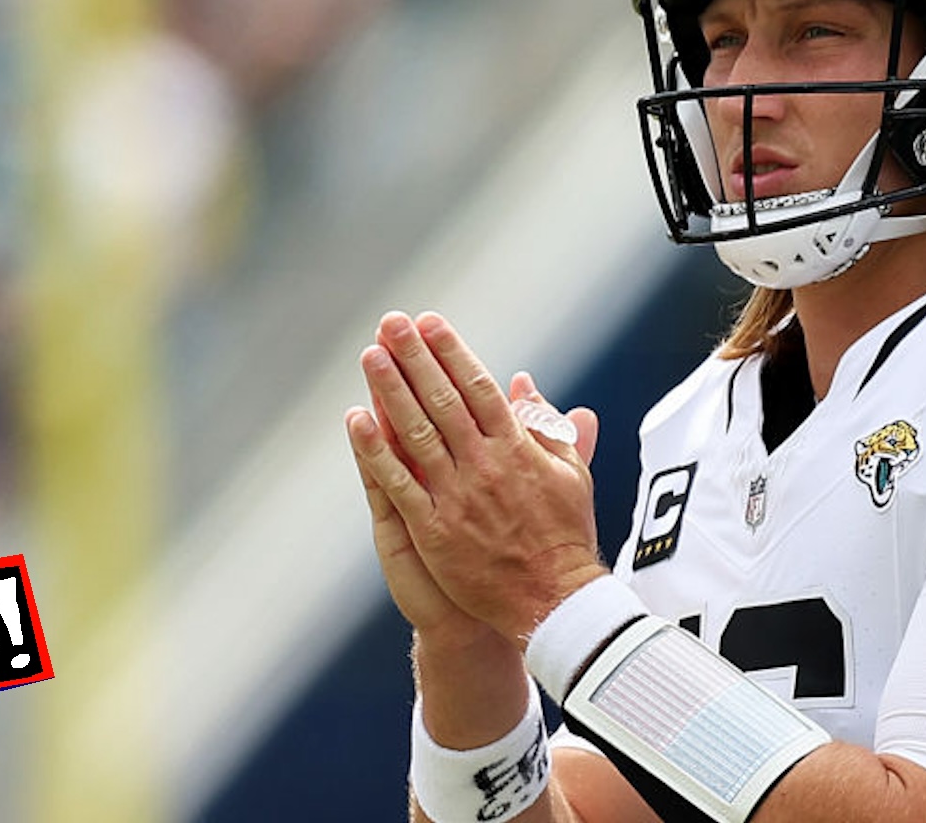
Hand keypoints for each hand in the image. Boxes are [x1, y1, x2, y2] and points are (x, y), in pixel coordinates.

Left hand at [351, 311, 604, 644]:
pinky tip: (356, 420)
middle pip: (442, 400)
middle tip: (391, 323)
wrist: (553, 602)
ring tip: (371, 356)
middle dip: (415, 358)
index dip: (451, 351)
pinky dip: (375, 450)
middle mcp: (485, 466)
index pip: (478, 387)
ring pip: (416, 433)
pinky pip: (398, 483)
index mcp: (518, 449)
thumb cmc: (565, 538)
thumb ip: (546, 426)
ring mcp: (456, 497)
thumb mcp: (569, 474)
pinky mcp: (433, 530)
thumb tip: (523, 382)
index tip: (430, 322)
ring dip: (390, 391)